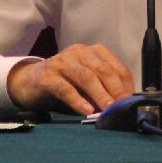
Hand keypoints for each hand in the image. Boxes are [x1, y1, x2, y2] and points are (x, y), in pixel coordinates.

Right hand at [7, 43, 133, 114]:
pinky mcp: (48, 76)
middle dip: (115, 89)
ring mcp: (63, 62)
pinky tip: (86, 111)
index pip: (116, 67)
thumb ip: (103, 89)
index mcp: (93, 52)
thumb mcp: (87, 84)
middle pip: (103, 70)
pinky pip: (65, 88)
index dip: (125, 85)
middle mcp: (79, 52)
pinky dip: (77, 100)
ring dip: (99, 95)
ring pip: (86, 77)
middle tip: (122, 107)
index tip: (131, 102)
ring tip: (108, 110)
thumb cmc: (65, 83)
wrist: (30, 81)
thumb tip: (124, 105)